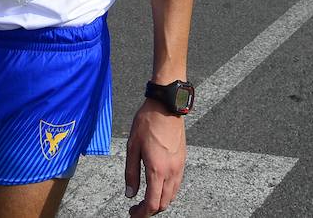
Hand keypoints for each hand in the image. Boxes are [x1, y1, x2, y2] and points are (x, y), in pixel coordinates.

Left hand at [124, 100, 186, 216]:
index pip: (152, 203)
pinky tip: (157, 186)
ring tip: (146, 199)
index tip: (133, 214)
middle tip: (137, 209)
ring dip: (160, 202)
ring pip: (172, 196)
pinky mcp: (182, 161)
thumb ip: (131, 173)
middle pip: (164, 203)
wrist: (166, 106)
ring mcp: (179, 167)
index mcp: (157, 170)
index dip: (142, 214)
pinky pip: (176, 184)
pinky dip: (167, 192)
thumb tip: (130, 193)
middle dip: (150, 210)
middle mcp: (171, 171)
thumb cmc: (147, 123)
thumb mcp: (132, 147)